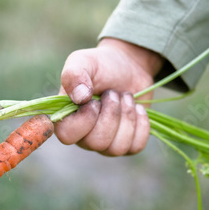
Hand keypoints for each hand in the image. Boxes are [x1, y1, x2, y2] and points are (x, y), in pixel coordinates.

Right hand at [54, 38, 163, 155]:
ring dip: (127, 117)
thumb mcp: (83, 61)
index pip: (67, 136)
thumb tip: (80, 97)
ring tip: (125, 98)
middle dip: (111, 113)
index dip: (84, 120)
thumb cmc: (100, 65)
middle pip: (97, 143)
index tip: (94, 100)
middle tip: (113, 94)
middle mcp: (84, 137)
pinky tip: (137, 108)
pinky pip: (135, 147)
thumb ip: (74, 75)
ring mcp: (106, 144)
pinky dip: (141, 124)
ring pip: (118, 148)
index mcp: (67, 120)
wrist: (129, 66)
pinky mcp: (128, 144)